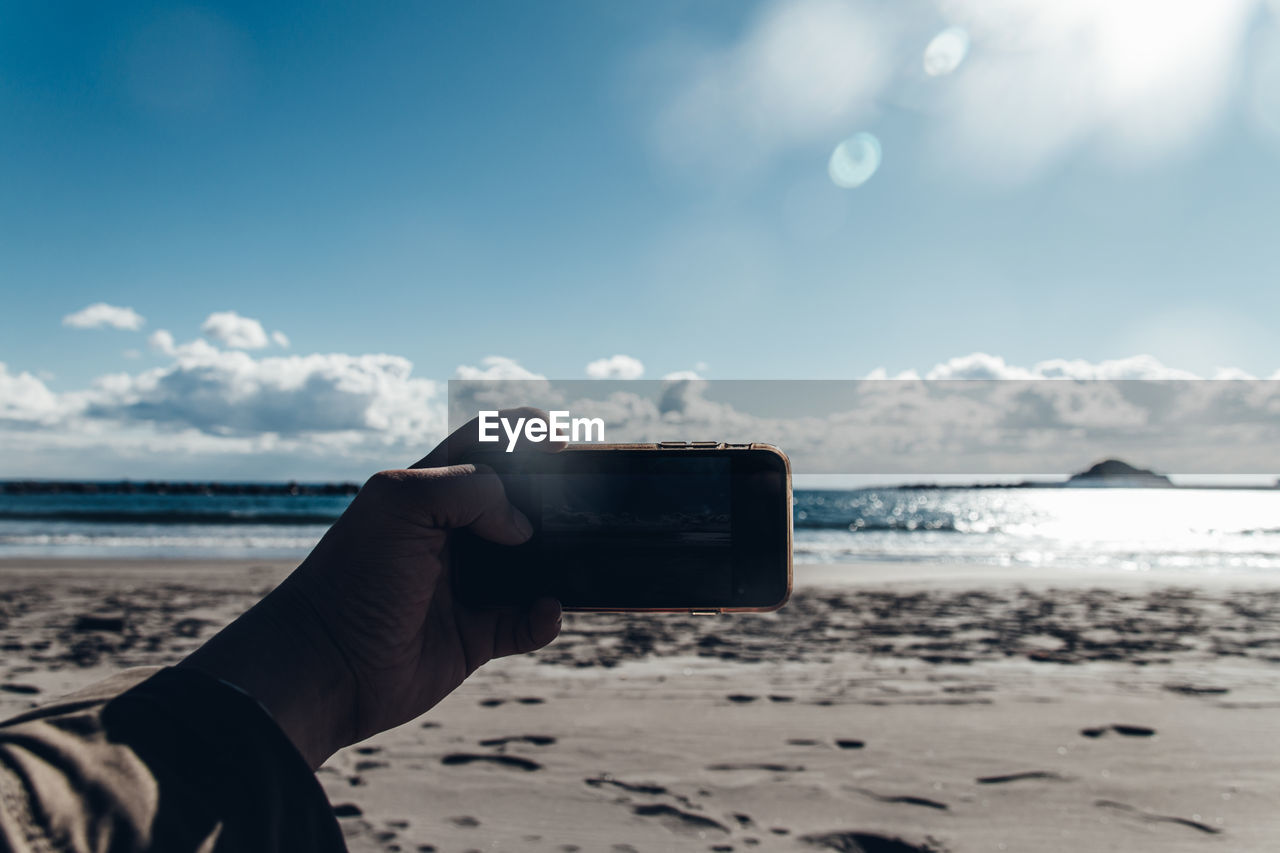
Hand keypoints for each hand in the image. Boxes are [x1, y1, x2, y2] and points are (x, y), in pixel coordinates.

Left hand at [180, 409, 562, 767]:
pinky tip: (544, 610)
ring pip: (533, 564)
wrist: (325, 666)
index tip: (561, 438)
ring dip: (560, 560)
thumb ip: (471, 490)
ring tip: (577, 556)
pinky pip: (528, 622)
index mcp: (430, 490)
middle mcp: (454, 533)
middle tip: (587, 499)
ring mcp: (469, 585)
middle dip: (555, 498)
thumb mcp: (401, 503)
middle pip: (521, 503)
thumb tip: (525, 528)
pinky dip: (544, 618)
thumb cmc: (354, 576)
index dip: (524, 433)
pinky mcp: (478, 635)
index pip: (485, 444)